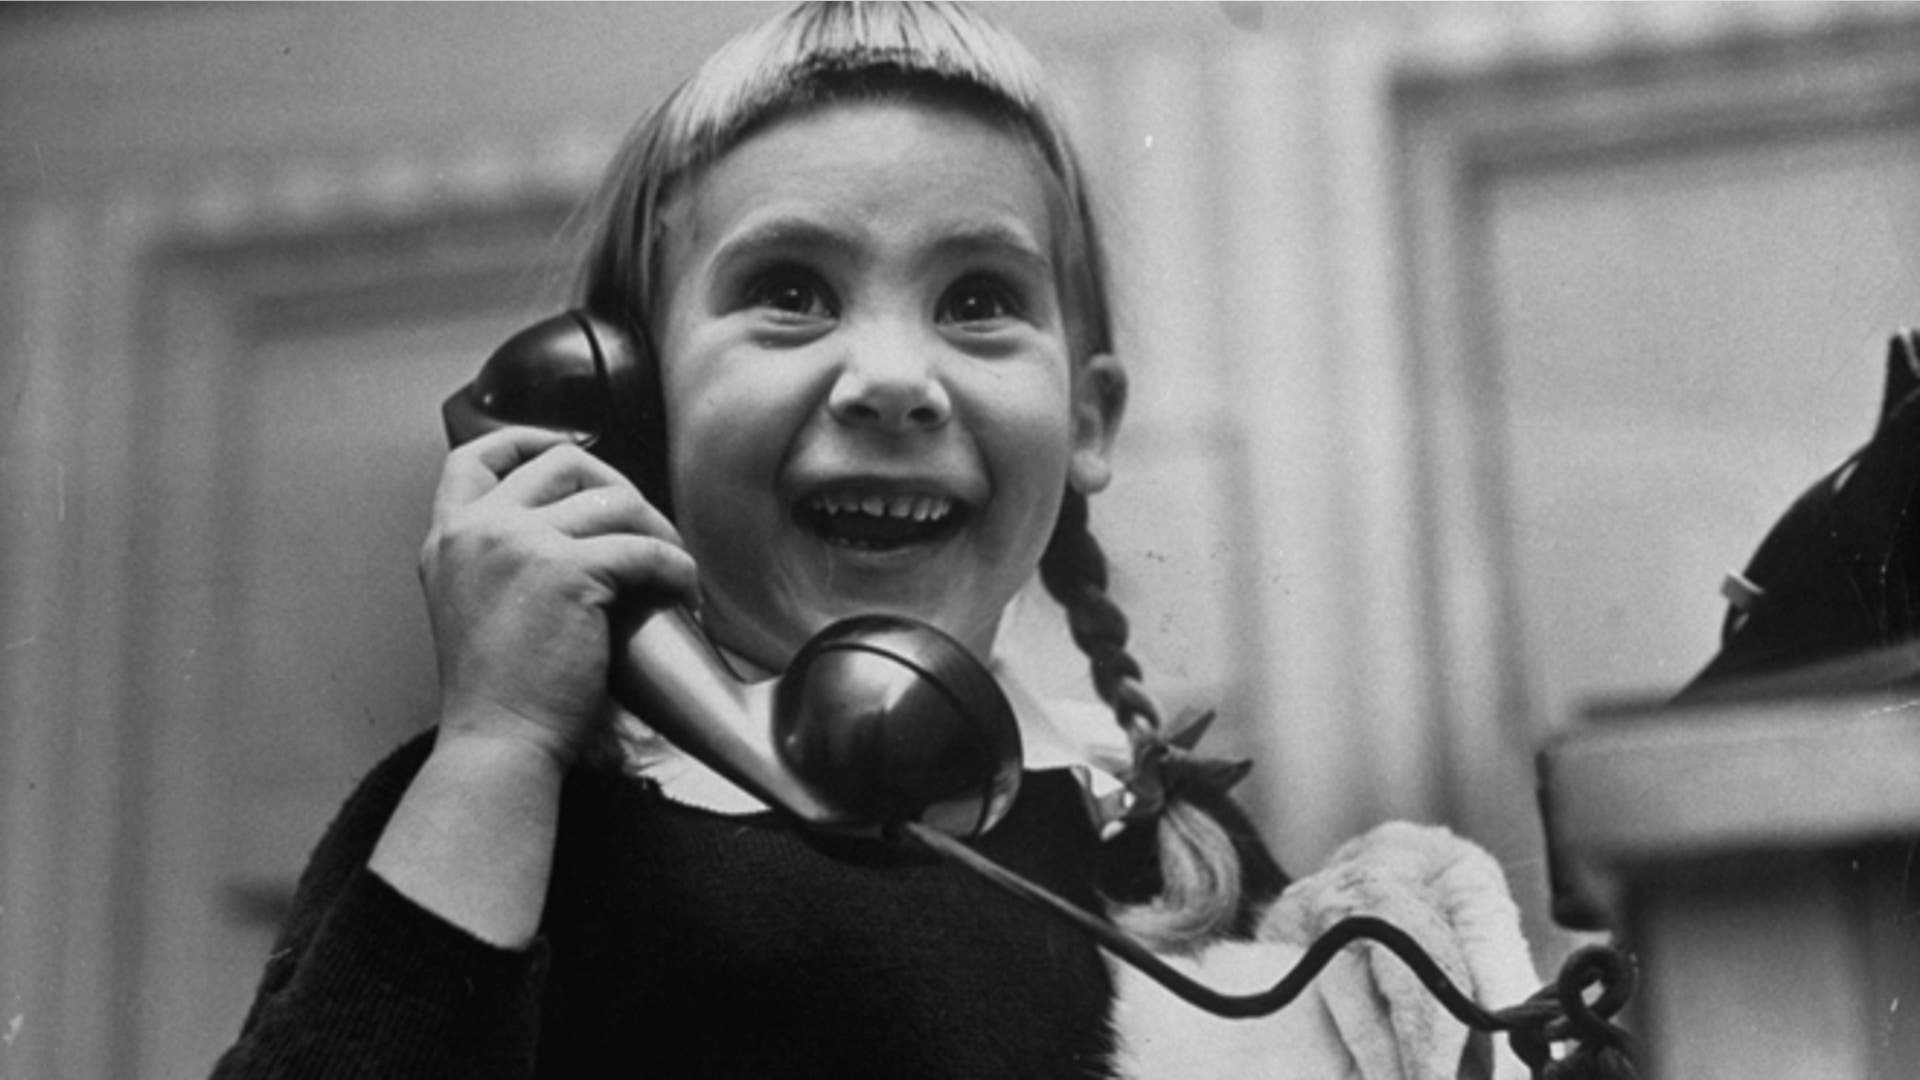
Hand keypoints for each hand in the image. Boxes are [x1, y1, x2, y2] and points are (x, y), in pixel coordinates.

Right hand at [419, 427, 696, 767]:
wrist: (499, 740)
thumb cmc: (501, 693)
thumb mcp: (474, 604)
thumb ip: (502, 557)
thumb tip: (576, 525)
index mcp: (448, 538)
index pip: (476, 456)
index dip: (527, 440)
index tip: (570, 450)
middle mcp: (478, 530)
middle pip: (561, 463)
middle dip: (616, 485)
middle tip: (646, 528)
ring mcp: (520, 543)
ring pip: (614, 500)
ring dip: (657, 529)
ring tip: (673, 570)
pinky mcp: (568, 570)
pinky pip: (646, 549)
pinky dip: (677, 568)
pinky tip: (685, 594)